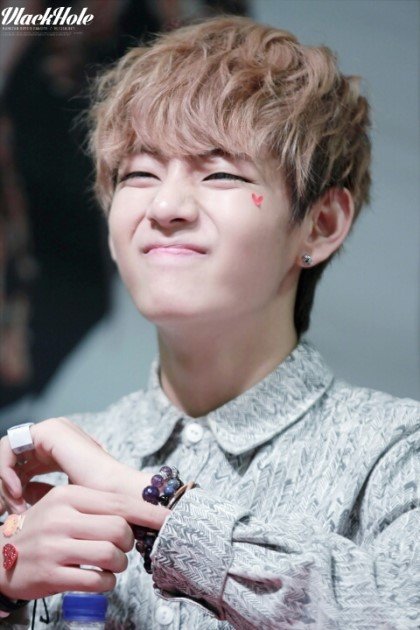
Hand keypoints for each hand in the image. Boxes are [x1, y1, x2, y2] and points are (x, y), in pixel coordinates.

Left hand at [0, 418, 152, 512]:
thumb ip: (39, 492)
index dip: (11, 490)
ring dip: (5, 484)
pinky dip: (6, 473)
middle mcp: (54, 435)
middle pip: (12, 460)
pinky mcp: (47, 431)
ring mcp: (51, 429)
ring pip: (7, 455)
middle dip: (4, 489)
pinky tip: (17, 493)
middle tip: (6, 515)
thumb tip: (19, 493)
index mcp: (58, 448)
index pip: (21, 465)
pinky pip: (8, 448)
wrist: (115, 497)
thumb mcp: (59, 499)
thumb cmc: (97, 504)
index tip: (14, 517)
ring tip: (15, 508)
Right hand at [0, 484, 163, 600]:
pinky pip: (96, 580)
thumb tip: (139, 508)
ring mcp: (56, 547)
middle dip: (129, 542)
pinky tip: (102, 577)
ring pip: (111, 555)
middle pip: (119, 529)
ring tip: (113, 563)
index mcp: (68, 496)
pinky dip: (108, 581)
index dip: (147, 512)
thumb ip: (95, 504)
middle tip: (123, 546)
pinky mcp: (52, 575)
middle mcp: (62, 518)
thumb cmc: (42, 529)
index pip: (118, 502)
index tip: (169, 517)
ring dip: (120, 563)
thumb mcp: (63, 505)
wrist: (1, 557)